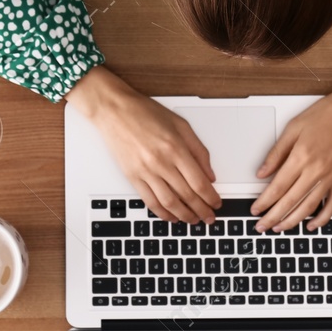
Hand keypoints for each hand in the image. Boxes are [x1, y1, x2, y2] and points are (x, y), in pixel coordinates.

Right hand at [65, 65, 221, 222]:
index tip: (216, 204)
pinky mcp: (132, 177)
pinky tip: (171, 217)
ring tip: (193, 220)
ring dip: (184, 216)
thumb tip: (209, 174)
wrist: (114, 110)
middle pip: (187, 196)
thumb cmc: (145, 112)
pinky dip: (162, 213)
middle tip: (209, 218)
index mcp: (176, 148)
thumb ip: (199, 151)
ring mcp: (145, 171)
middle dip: (202, 211)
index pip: (199, 183)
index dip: (210, 198)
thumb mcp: (181, 125)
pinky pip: (150, 201)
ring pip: (169, 203)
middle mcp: (161, 162)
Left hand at [251, 60, 331, 231]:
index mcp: (301, 157)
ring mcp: (331, 178)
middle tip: (261, 226)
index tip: (255, 210)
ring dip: (292, 221)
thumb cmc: (327, 114)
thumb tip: (262, 172)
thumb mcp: (294, 127)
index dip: (264, 202)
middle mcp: (316, 171)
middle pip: (289, 202)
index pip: (277, 187)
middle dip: (272, 217)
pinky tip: (311, 225)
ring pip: (308, 208)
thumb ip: (276, 153)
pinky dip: (321, 219)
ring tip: (279, 228)